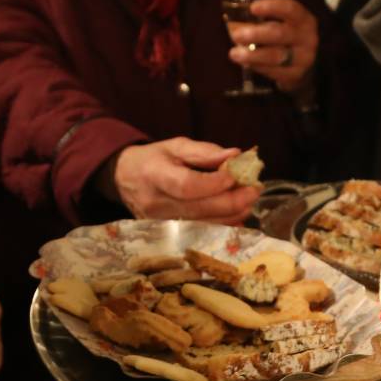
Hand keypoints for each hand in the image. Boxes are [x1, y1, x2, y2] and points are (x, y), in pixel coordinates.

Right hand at [110, 138, 259, 223]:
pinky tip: (237, 215)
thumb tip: (236, 156)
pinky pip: (199, 232)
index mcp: (155, 175)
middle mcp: (156, 203)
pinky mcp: (167, 233)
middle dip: (232, 200)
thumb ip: (205, 151)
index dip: (215, 183)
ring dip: (231, 214)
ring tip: (249, 201)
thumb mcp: (175, 146)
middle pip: (199, 209)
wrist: (125, 178)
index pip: (187, 185)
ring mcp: (160, 222)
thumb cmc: (153, 159)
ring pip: (202, 224)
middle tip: (254, 190)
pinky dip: (221, 225)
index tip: (237, 175)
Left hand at [225, 0, 318, 94]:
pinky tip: (246, 63)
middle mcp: (307, 38)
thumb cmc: (286, 36)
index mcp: (303, 19)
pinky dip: (257, 66)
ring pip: (275, 56)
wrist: (304, 64)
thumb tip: (234, 22)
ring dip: (252, 54)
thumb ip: (262, 20)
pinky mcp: (296, 75)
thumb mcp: (281, 23)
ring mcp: (303, 59)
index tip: (252, 8)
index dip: (271, 7)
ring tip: (234, 53)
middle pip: (279, 34)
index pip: (290, 9)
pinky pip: (273, 71)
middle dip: (255, 34)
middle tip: (236, 35)